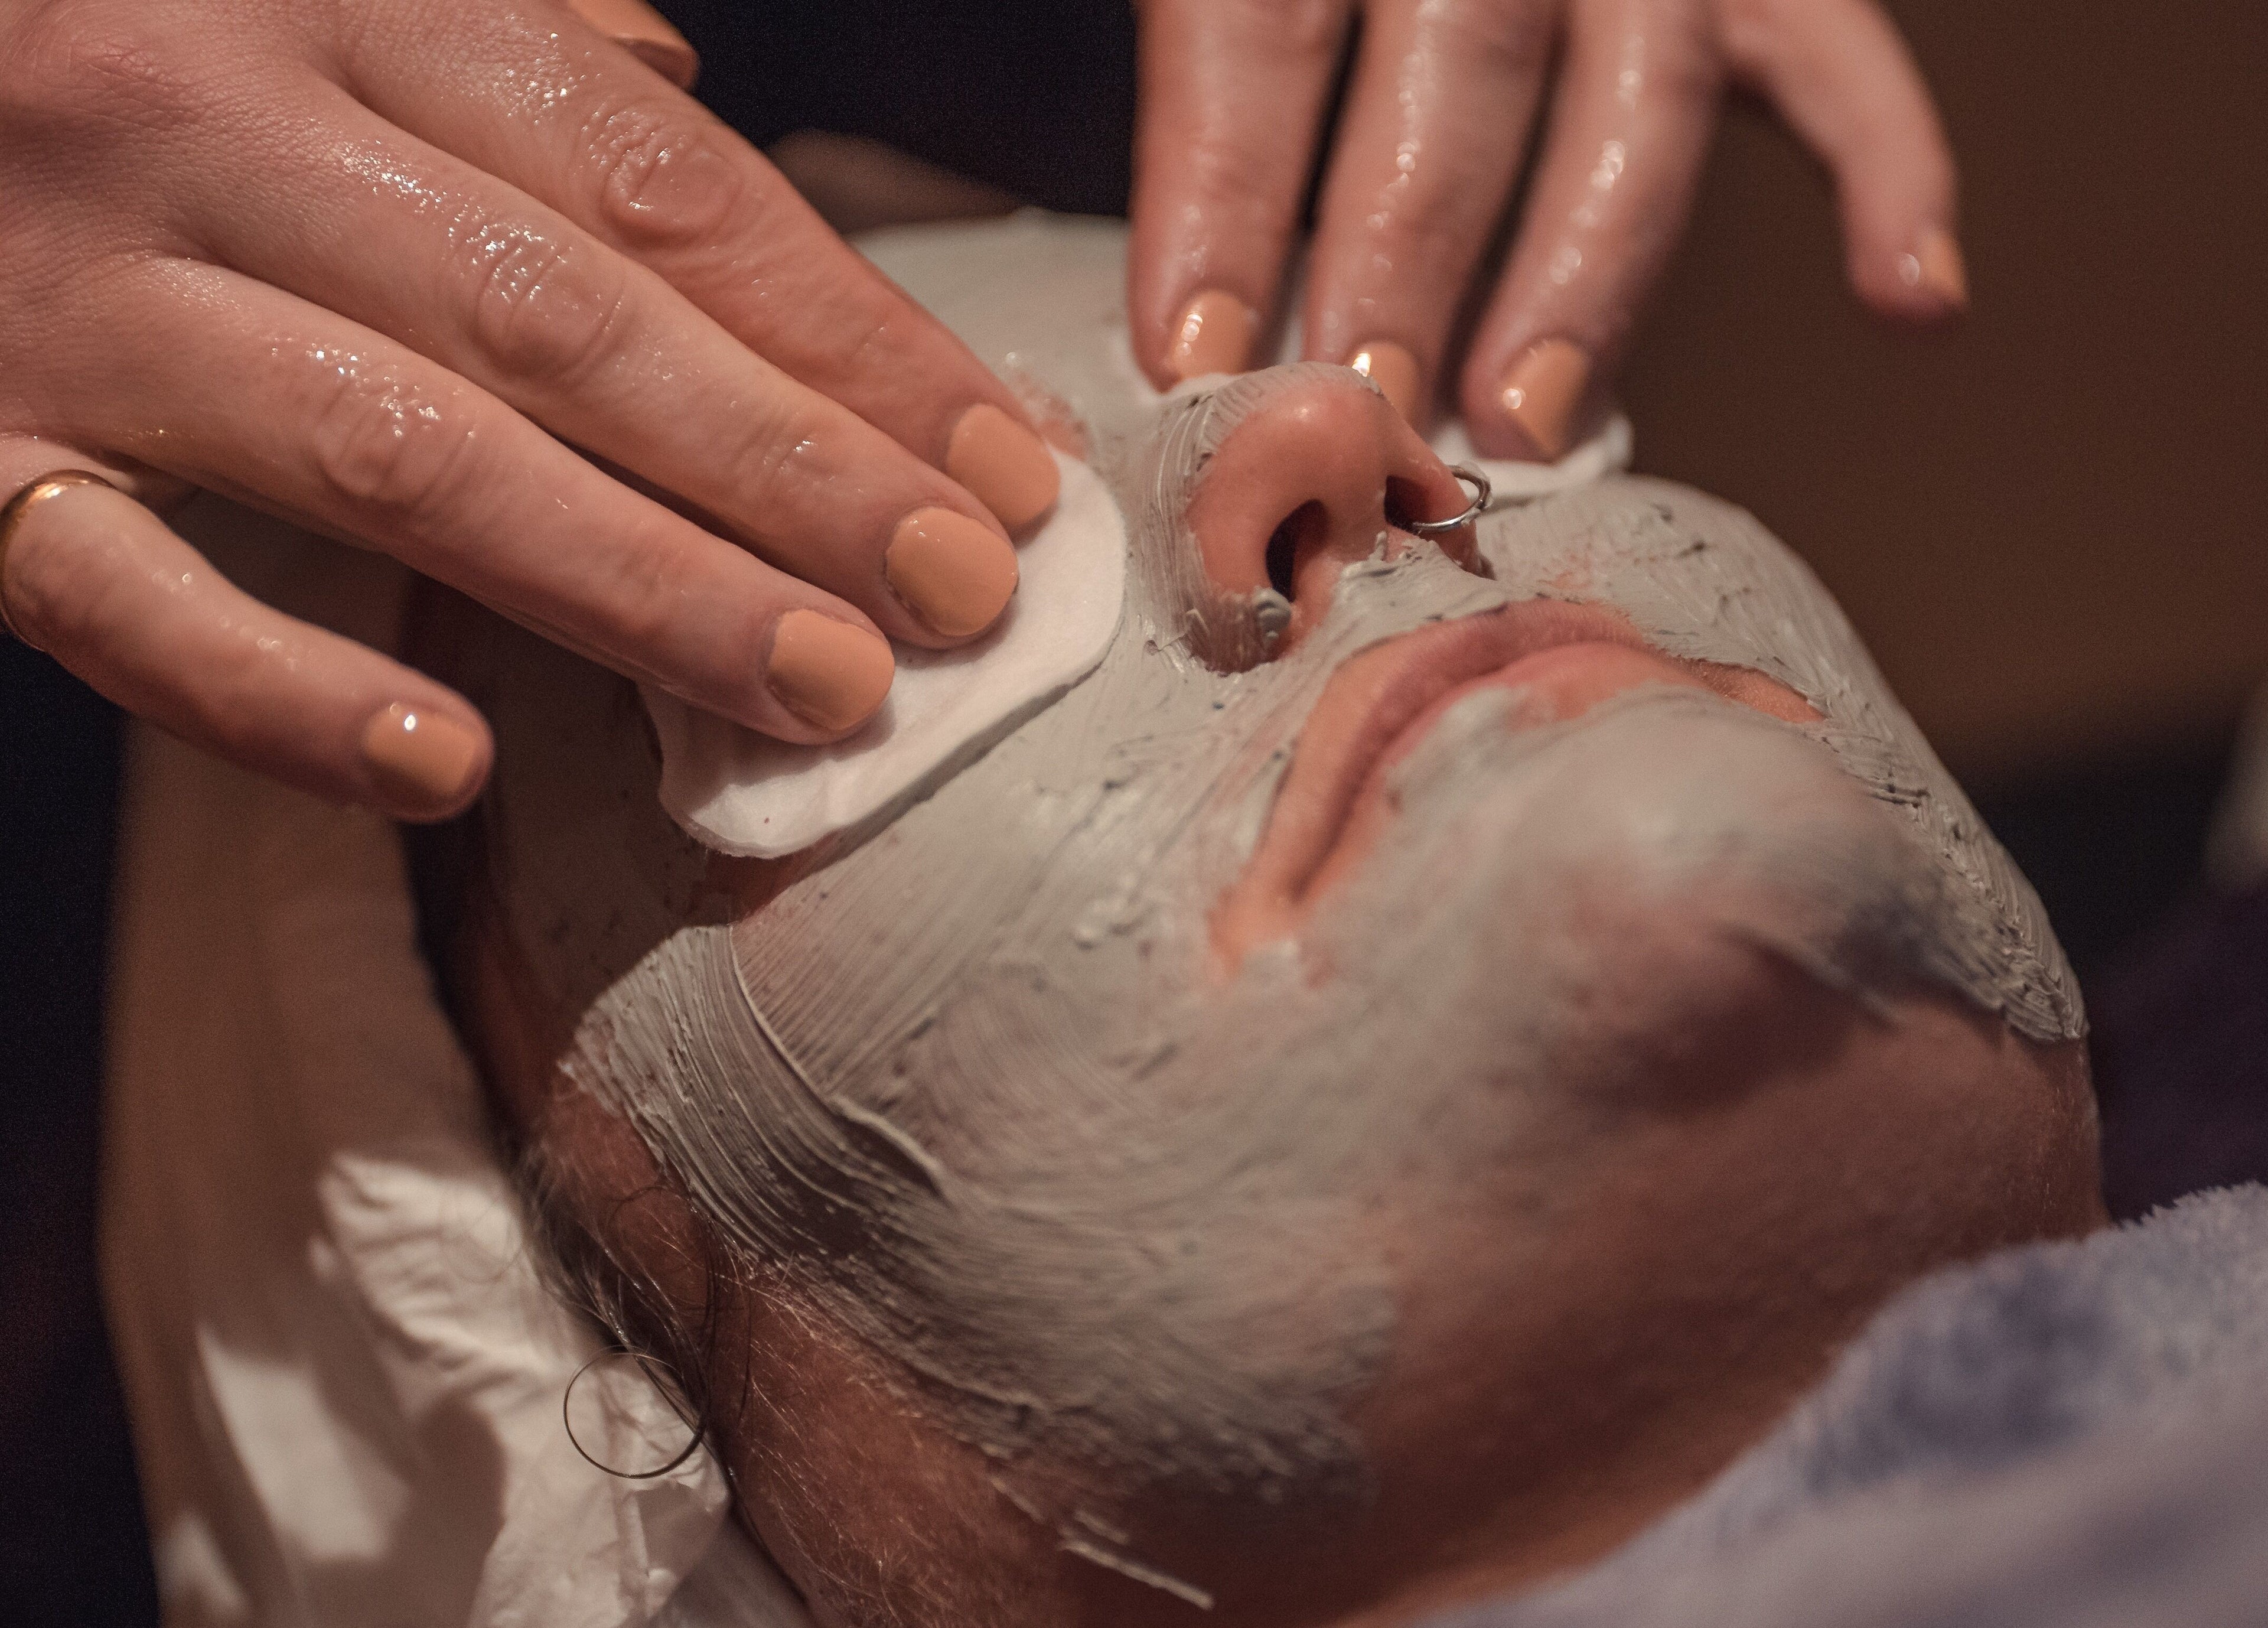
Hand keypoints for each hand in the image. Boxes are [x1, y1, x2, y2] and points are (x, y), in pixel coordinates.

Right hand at [0, 0, 1060, 819]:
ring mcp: (75, 297)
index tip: (1002, 464)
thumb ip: (496, 38)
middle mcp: (214, 127)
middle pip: (570, 322)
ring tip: (824, 690)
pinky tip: (443, 771)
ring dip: (639, 588)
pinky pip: (123, 598)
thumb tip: (676, 87)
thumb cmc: (117, 37)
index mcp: (342, 1)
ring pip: (407, 456)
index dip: (853, 334)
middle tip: (966, 596)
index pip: (662, 184)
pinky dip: (280, 694)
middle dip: (794, 472)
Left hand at [1129, 0, 1962, 457]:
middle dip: (1407, 257)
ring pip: (1641, 90)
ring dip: (1586, 272)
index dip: (1228, 198)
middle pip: (1461, 65)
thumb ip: (1200, 65)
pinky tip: (1910, 303)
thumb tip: (1182, 322)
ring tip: (1524, 428)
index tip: (1196, 362)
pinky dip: (1890, 170)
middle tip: (1368, 419)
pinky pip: (1838, 55)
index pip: (1266, 26)